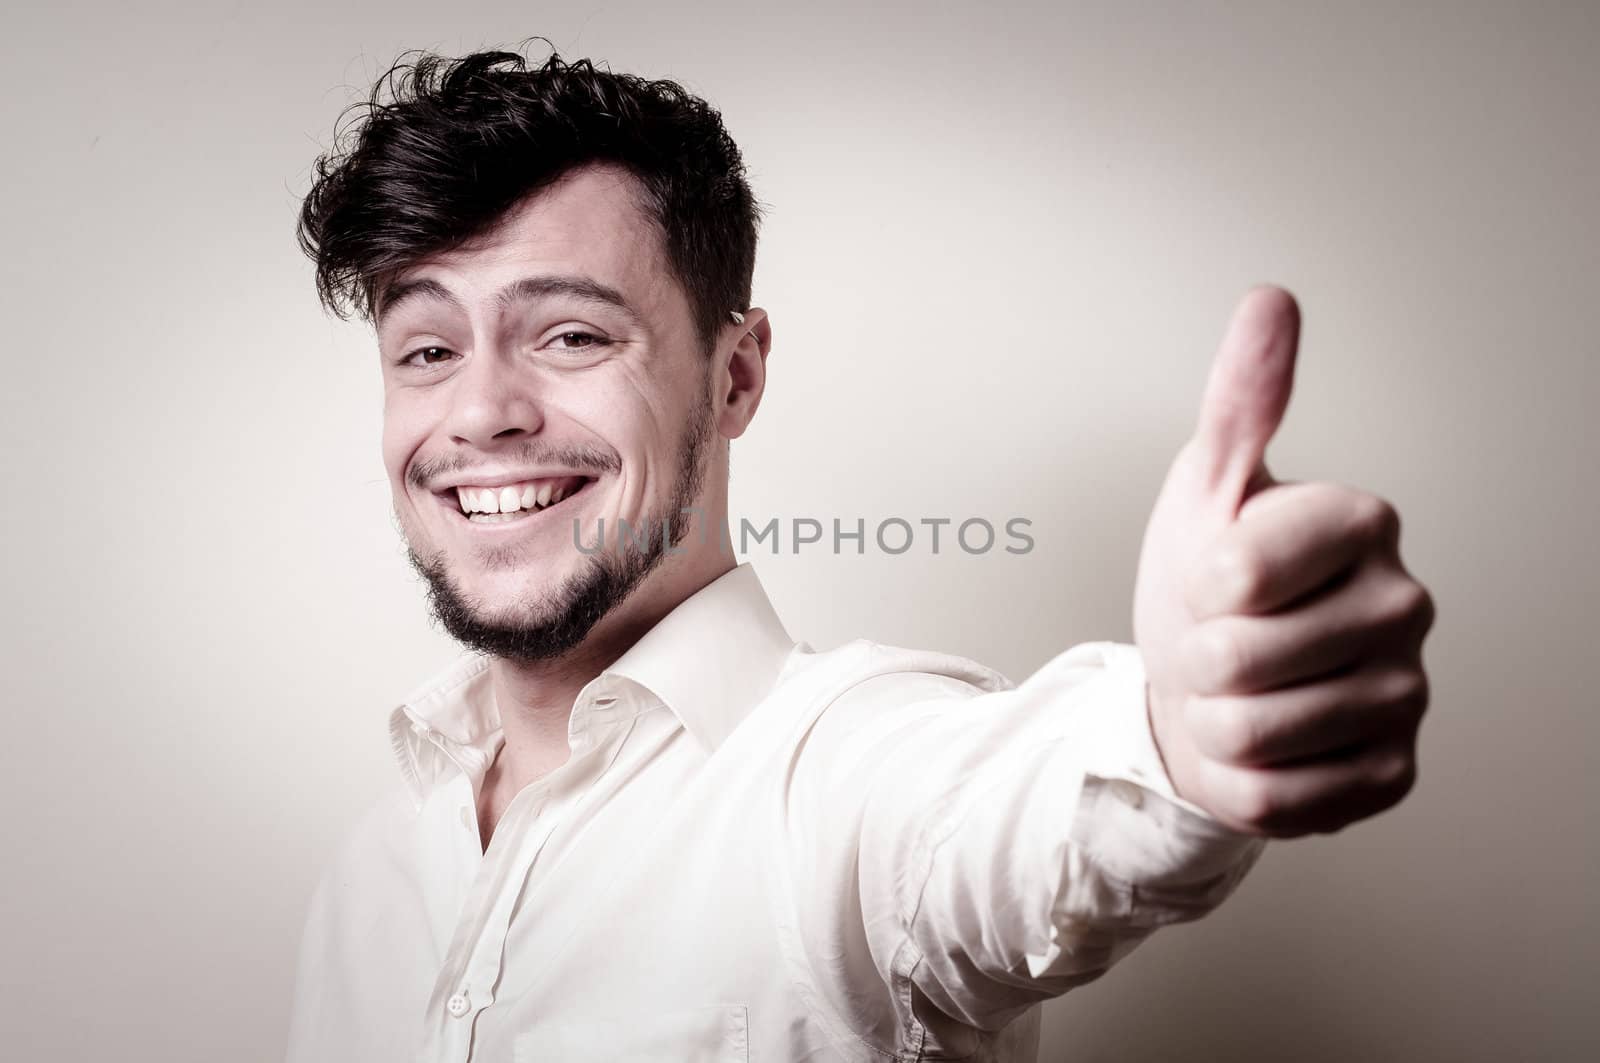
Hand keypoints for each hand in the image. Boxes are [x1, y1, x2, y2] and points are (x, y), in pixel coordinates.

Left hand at [1131, 287, 1434, 837]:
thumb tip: (1271, 298)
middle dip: (1196, 658)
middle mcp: (1404, 606)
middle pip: (1237, 658)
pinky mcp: (1391, 775)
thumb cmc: (1206, 584)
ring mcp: (1405, 697)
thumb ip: (1241, 401)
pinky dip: (1242, 780)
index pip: (1238, 570)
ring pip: (1253, 734)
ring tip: (1234, 693)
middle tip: (1217, 645)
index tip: (1212, 577)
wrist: (1206, 687)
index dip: (1194, 585)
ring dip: (1212, 720)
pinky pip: (1281, 799)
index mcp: (1361, 523)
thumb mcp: (1206, 488)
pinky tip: (1263, 743)